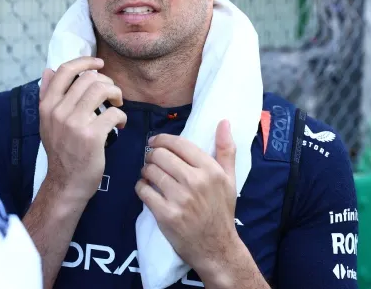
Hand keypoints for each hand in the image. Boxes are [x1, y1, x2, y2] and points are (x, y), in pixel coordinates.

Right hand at [38, 57, 126, 203]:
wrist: (66, 183)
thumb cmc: (61, 151)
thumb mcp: (47, 122)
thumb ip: (47, 95)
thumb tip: (48, 70)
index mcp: (47, 105)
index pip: (65, 71)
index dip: (85, 61)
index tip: (99, 64)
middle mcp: (58, 111)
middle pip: (89, 78)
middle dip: (107, 82)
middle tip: (112, 95)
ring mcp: (75, 123)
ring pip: (102, 90)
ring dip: (116, 94)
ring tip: (117, 105)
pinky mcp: (92, 136)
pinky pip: (113, 113)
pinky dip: (121, 116)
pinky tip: (119, 125)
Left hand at [135, 120, 240, 277]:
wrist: (217, 248)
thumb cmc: (221, 211)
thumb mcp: (229, 180)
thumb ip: (226, 150)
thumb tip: (224, 122)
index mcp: (210, 170)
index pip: (178, 144)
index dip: (162, 139)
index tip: (155, 142)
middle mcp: (195, 182)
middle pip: (160, 155)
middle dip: (151, 155)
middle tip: (151, 160)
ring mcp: (180, 199)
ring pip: (150, 171)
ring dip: (145, 171)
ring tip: (149, 175)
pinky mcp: (166, 214)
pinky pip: (143, 191)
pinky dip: (140, 187)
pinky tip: (146, 189)